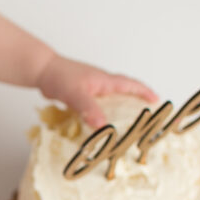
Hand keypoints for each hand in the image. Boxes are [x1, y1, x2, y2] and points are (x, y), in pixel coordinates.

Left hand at [36, 54, 158, 128]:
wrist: (41, 71)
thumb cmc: (59, 76)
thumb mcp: (76, 93)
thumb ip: (88, 109)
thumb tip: (102, 127)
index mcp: (105, 81)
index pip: (131, 85)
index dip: (145, 93)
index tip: (158, 101)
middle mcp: (101, 84)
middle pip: (125, 93)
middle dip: (137, 104)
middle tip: (146, 118)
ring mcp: (91, 89)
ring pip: (111, 101)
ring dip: (119, 111)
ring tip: (126, 127)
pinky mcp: (81, 95)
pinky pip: (97, 106)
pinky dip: (102, 116)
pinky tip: (100, 127)